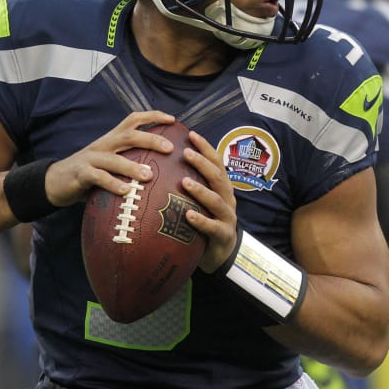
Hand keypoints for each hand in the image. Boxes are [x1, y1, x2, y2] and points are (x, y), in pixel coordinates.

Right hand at [44, 111, 174, 205]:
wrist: (55, 181)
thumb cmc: (90, 173)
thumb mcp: (110, 163)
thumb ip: (130, 162)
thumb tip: (163, 171)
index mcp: (112, 139)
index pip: (133, 120)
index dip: (153, 116)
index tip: (173, 119)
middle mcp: (103, 144)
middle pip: (128, 135)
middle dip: (150, 139)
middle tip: (170, 148)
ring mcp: (91, 158)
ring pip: (113, 158)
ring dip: (132, 167)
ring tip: (149, 175)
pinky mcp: (81, 174)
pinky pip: (98, 177)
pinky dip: (113, 184)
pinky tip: (126, 192)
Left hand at [176, 129, 240, 273]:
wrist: (222, 253)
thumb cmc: (206, 222)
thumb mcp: (200, 201)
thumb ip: (189, 185)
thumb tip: (161, 165)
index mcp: (222, 187)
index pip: (216, 162)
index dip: (205, 148)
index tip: (190, 134)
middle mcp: (227, 198)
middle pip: (218, 176)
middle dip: (202, 163)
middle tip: (186, 153)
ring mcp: (227, 217)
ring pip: (216, 200)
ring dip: (200, 190)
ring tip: (184, 182)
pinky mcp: (223, 235)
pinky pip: (212, 227)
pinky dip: (201, 220)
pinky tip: (188, 215)